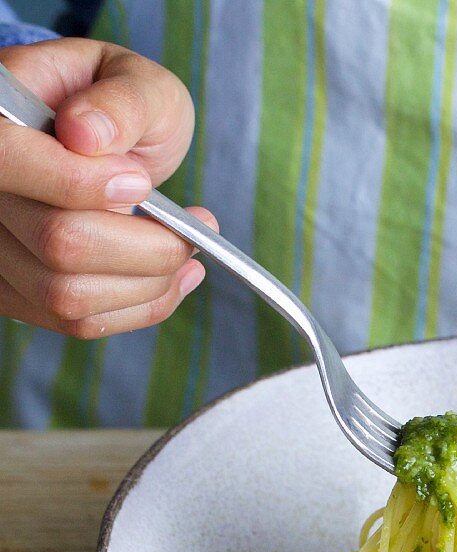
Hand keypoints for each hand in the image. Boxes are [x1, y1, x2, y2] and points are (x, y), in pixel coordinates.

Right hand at [0, 38, 215, 338]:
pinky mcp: (21, 292)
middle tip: (194, 226)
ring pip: (70, 296)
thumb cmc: (118, 106)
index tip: (142, 182)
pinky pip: (79, 321)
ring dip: (152, 283)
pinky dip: (141, 306)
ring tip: (190, 251)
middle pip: (59, 244)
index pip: (11, 163)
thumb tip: (87, 134)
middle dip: (148, 246)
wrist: (102, 142)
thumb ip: (120, 101)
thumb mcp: (134, 80)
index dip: (85, 183)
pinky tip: (174, 278)